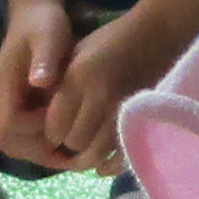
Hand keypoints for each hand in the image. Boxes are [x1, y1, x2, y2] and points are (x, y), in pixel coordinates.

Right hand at [0, 2, 80, 168]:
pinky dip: (41, 146)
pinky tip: (64, 139)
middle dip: (37, 148)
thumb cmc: (44, 24)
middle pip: (5, 142)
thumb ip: (45, 58)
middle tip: (69, 140)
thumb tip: (39, 82)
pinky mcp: (12, 109)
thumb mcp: (50, 35)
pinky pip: (20, 139)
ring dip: (39, 151)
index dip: (35, 130)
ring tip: (69, 145)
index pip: (8, 126)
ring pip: (12, 145)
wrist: (34, 15)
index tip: (61, 118)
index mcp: (2, 85)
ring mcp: (1, 107)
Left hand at [40, 0, 194, 166]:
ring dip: (88, 156)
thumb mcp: (76, 54)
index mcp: (78, 78)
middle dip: (69, 143)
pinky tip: (102, 165)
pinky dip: (109, 165)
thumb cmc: (109, 41)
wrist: (156, 33)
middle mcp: (99, 98)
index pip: (54, 125)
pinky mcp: (143, 120)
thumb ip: (60, 85)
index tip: (54, 129)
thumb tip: (43, 118)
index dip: (51, 131)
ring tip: (85, 150)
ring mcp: (123, 112)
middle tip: (71, 137)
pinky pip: (121, 156)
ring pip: (97, 154)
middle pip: (74, 142)